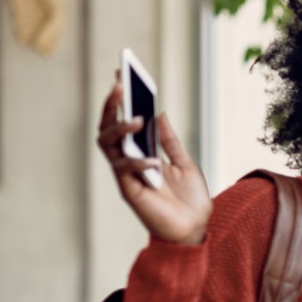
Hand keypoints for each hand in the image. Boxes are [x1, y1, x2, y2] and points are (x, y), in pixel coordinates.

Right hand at [96, 77, 210, 244]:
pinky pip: (123, 170)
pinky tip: (153, 160)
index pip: (123, 121)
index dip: (120, 99)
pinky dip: (137, 162)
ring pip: (107, 145)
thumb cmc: (189, 199)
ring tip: (137, 120)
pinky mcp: (129, 191)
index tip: (121, 73)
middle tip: (120, 86)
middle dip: (111, 106)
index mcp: (140, 152)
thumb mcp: (184, 163)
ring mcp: (126, 175)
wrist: (195, 228)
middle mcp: (128, 161)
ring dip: (120, 129)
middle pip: (107, 128)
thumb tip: (160, 112)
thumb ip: (170, 140)